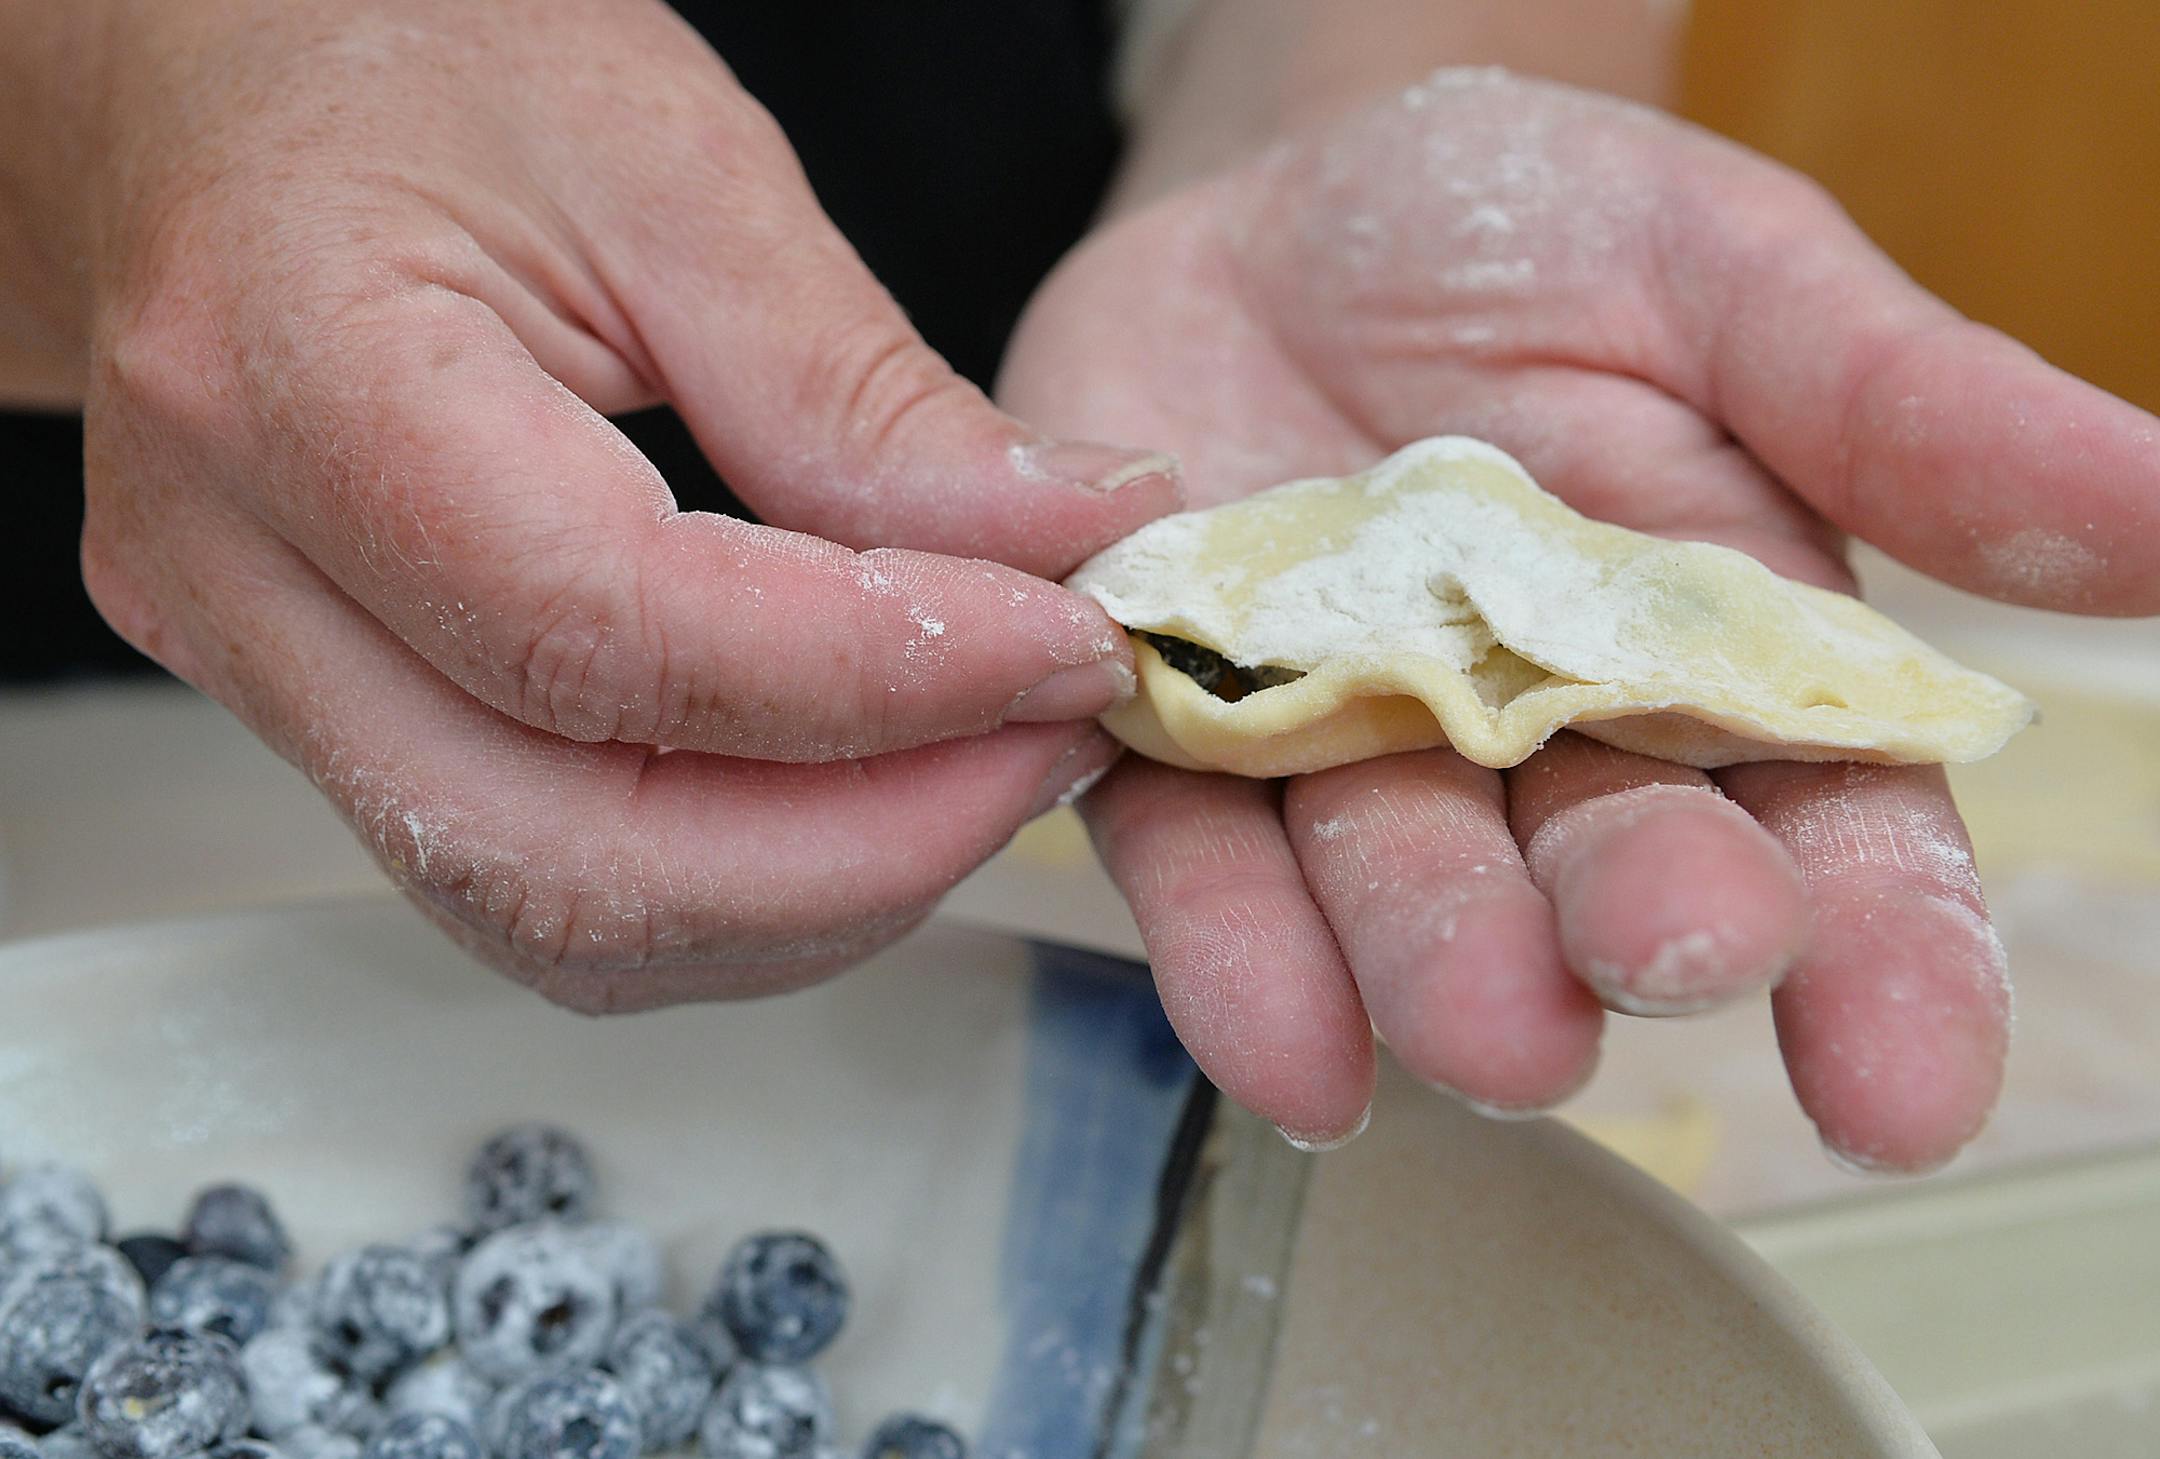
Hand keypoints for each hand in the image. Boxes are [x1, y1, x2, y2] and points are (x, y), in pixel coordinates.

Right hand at [70, 0, 1181, 1006]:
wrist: (223, 88)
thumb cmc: (411, 62)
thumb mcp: (669, 161)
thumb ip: (860, 386)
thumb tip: (1056, 542)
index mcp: (293, 382)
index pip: (607, 635)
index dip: (876, 679)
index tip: (1067, 647)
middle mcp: (238, 579)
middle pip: (567, 856)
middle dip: (868, 844)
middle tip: (1050, 741)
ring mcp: (261, 677)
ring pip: (556, 917)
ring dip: (817, 886)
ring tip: (983, 760)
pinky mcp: (322, 722)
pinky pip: (542, 881)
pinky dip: (736, 881)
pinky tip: (860, 789)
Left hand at [1000, 70, 2159, 1167]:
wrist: (1277, 202)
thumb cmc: (1522, 232)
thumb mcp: (1723, 278)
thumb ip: (1900, 407)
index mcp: (1712, 663)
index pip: (1827, 833)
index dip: (1878, 960)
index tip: (1904, 1083)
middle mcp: (1536, 747)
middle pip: (1602, 873)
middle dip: (1639, 924)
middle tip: (1663, 949)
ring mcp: (1347, 751)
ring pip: (1394, 895)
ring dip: (1431, 971)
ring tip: (1480, 1034)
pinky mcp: (1178, 733)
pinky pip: (1196, 857)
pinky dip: (1230, 949)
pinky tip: (1282, 1043)